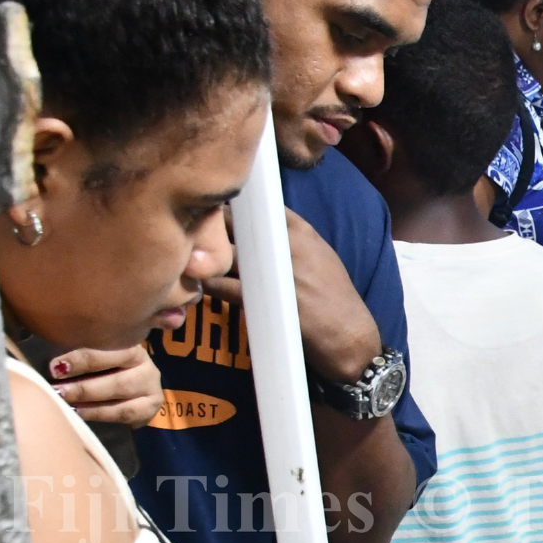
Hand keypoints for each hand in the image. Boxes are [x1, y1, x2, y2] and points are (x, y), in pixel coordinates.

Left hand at [47, 345, 166, 427]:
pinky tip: (79, 414)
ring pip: (122, 395)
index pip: (110, 349)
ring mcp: (151, 388)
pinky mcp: (150, 408)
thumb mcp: (92, 356)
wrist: (125, 391)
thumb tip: (47, 358)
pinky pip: (124, 413)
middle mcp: (145, 365)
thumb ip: (77, 355)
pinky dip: (99, 414)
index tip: (55, 367)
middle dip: (84, 386)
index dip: (82, 358)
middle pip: (118, 378)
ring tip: (67, 404)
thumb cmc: (100, 368)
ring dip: (91, 402)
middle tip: (57, 391)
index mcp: (130, 345)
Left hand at [201, 209, 380, 385]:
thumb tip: (263, 229)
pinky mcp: (262, 298)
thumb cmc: (336, 298)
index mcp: (302, 232)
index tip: (218, 211)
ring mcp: (274, 271)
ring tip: (193, 259)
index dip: (235, 207)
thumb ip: (294, 240)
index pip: (259, 205)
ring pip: (224, 252)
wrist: (349, 336)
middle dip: (212, 227)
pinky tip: (201, 285)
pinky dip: (207, 283)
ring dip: (205, 255)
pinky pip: (221, 284)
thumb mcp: (322, 257)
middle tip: (196, 233)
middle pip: (236, 223)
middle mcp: (287, 245)